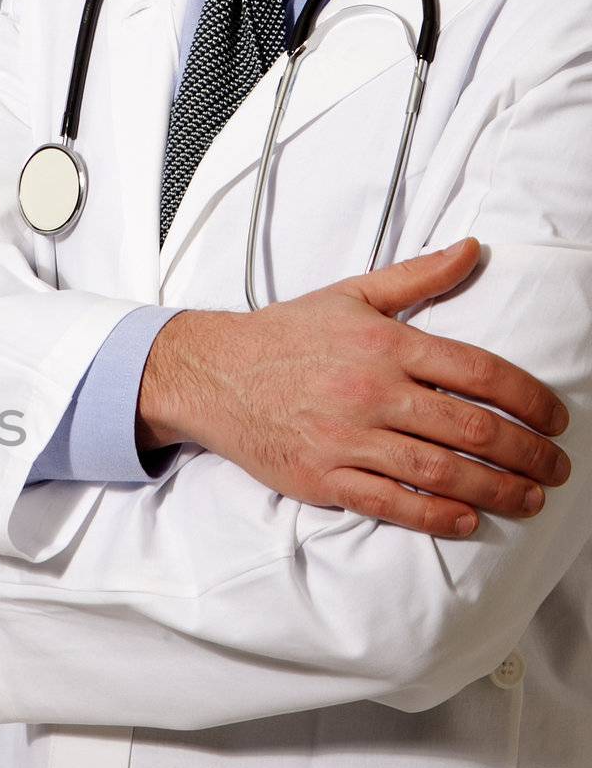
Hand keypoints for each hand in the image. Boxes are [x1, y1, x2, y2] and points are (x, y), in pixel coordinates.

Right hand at [137, 237, 572, 536]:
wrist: (211, 374)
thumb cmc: (281, 335)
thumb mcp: (350, 295)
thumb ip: (418, 276)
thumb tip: (473, 249)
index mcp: (386, 345)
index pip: (480, 373)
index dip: (530, 400)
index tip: (556, 421)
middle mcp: (371, 392)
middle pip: (471, 429)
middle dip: (527, 453)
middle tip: (555, 468)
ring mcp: (346, 438)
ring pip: (439, 471)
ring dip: (495, 489)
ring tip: (528, 499)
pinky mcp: (321, 477)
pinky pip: (388, 503)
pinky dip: (433, 515)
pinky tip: (466, 518)